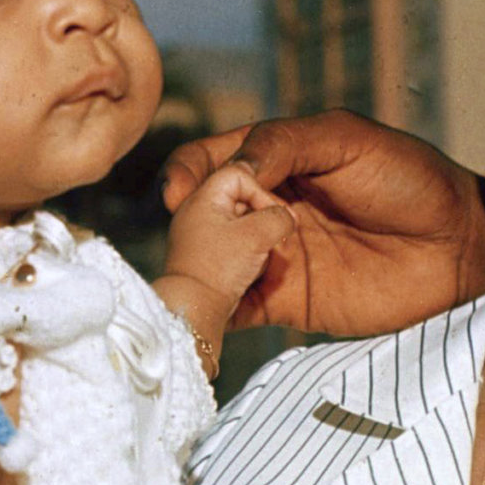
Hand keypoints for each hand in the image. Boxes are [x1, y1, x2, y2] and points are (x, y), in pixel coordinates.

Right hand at [161, 111, 484, 334]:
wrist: (460, 247)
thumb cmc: (412, 179)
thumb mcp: (350, 140)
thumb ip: (288, 143)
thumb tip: (233, 168)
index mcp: (274, 160)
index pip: (210, 161)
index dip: (187, 173)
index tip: (180, 195)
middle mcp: (264, 206)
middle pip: (200, 215)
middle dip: (187, 226)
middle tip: (197, 240)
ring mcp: (272, 256)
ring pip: (210, 262)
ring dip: (194, 269)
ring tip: (196, 277)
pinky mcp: (286, 303)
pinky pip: (237, 307)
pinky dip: (214, 311)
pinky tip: (208, 311)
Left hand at [161, 160, 297, 332]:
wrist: (194, 310)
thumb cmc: (218, 269)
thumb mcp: (257, 235)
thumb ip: (280, 218)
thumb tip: (289, 218)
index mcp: (203, 198)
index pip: (239, 174)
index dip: (261, 192)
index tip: (272, 216)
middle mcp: (198, 212)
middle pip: (241, 198)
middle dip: (264, 216)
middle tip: (277, 236)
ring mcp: (201, 235)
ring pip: (242, 222)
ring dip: (260, 236)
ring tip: (266, 254)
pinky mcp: (207, 257)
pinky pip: (236, 243)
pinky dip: (250, 251)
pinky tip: (255, 268)